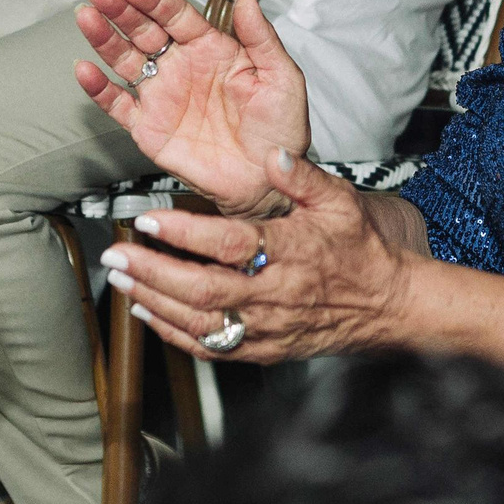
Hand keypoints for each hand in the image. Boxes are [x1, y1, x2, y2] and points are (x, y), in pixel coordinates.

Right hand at [74, 0, 310, 216]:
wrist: (268, 181)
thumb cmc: (279, 130)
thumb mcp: (282, 78)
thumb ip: (262, 37)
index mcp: (212, 49)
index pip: (177, 16)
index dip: (154, 0)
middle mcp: (182, 67)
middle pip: (144, 31)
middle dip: (120, 10)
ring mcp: (163, 96)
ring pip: (125, 60)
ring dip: (104, 38)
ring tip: (86, 16)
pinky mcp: (149, 128)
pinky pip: (118, 105)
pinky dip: (99, 89)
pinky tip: (84, 69)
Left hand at [100, 148, 412, 362]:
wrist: (387, 306)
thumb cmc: (360, 251)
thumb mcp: (340, 200)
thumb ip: (302, 176)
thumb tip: (271, 154)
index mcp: (292, 251)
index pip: (229, 243)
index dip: (184, 234)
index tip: (147, 220)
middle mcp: (276, 293)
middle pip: (203, 288)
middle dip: (152, 272)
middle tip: (115, 257)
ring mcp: (268, 327)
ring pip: (201, 321)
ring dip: (154, 302)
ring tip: (121, 281)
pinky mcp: (264, 350)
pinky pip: (212, 347)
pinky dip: (174, 334)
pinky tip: (149, 315)